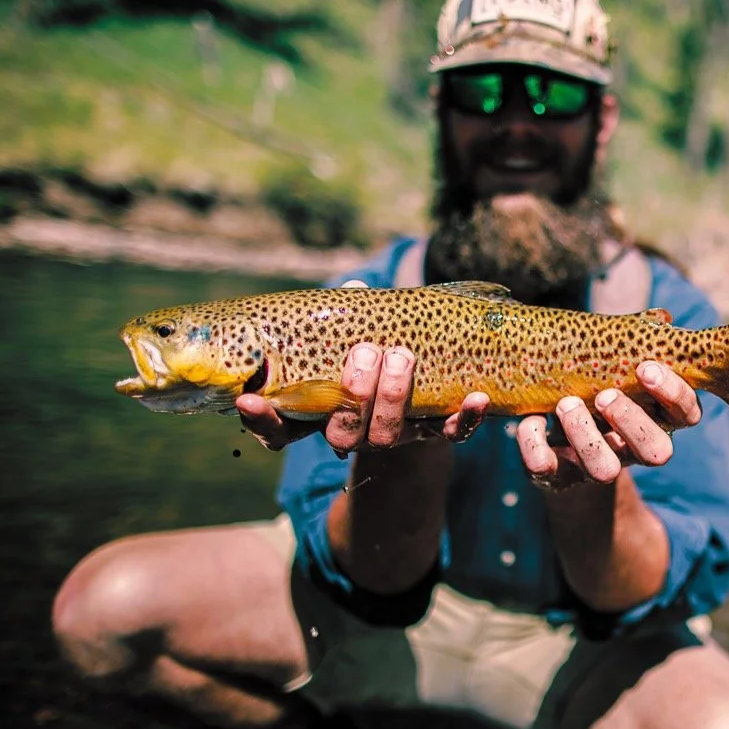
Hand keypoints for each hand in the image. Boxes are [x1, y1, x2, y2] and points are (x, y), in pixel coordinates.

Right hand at [236, 281, 489, 452]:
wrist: (422, 387)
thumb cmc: (372, 349)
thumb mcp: (354, 331)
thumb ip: (348, 316)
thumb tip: (355, 293)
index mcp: (319, 412)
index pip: (280, 430)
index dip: (263, 420)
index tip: (250, 399)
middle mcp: (352, 431)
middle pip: (342, 433)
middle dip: (353, 393)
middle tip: (366, 353)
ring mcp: (394, 435)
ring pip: (385, 435)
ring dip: (393, 397)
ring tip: (402, 357)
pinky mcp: (435, 432)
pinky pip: (451, 435)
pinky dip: (466, 419)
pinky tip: (478, 398)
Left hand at [517, 361, 701, 489]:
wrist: (559, 433)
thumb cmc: (598, 385)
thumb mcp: (618, 366)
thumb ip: (636, 346)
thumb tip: (662, 317)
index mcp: (658, 419)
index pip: (686, 414)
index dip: (672, 393)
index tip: (644, 368)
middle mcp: (635, 449)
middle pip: (656, 451)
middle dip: (631, 421)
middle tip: (604, 395)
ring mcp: (599, 466)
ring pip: (605, 469)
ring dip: (585, 436)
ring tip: (566, 404)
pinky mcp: (560, 476)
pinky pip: (548, 470)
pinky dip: (535, 445)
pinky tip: (531, 420)